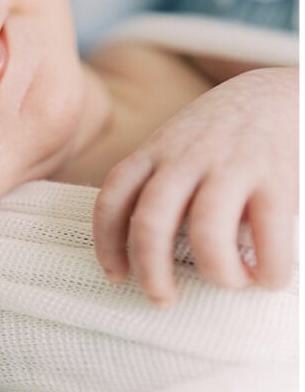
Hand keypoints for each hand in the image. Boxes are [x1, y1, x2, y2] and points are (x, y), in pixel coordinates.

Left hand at [93, 67, 297, 304]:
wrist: (284, 92)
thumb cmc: (224, 132)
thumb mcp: (178, 144)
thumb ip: (158, 182)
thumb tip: (141, 247)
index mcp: (156, 151)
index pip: (114, 197)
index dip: (107, 243)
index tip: (116, 276)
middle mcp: (187, 158)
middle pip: (151, 221)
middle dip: (151, 270)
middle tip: (162, 298)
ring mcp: (231, 166)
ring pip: (206, 231)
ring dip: (216, 271)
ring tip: (230, 283)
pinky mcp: (277, 177)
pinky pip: (268, 234)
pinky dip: (269, 268)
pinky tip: (269, 277)